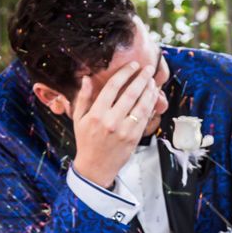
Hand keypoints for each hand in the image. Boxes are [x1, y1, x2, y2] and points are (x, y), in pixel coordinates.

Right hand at [72, 62, 157, 187]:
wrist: (95, 167)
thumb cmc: (86, 141)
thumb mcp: (78, 119)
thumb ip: (83, 98)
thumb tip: (86, 78)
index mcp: (96, 114)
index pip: (113, 87)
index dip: (125, 73)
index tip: (133, 65)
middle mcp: (111, 121)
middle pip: (130, 93)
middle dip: (142, 78)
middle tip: (149, 68)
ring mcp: (125, 130)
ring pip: (141, 105)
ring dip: (149, 91)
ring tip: (152, 81)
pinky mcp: (134, 137)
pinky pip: (145, 118)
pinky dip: (150, 105)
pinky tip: (152, 97)